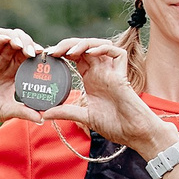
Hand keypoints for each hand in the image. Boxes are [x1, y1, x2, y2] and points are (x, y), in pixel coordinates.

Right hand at [0, 28, 55, 132]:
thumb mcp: (8, 111)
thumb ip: (25, 111)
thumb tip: (43, 119)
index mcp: (12, 71)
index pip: (28, 53)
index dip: (38, 51)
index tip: (46, 57)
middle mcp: (2, 62)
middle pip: (18, 41)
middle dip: (29, 42)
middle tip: (35, 52)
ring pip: (4, 36)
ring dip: (15, 37)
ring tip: (22, 46)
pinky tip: (6, 40)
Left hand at [41, 36, 177, 153]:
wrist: (134, 134)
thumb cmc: (115, 125)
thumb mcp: (84, 117)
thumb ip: (66, 112)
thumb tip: (44, 114)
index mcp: (91, 79)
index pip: (75, 57)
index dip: (62, 53)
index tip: (47, 57)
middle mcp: (101, 72)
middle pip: (84, 48)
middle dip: (68, 45)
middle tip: (52, 51)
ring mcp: (112, 72)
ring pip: (99, 45)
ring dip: (83, 44)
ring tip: (68, 52)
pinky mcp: (123, 74)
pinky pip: (117, 53)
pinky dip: (103, 49)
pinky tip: (90, 54)